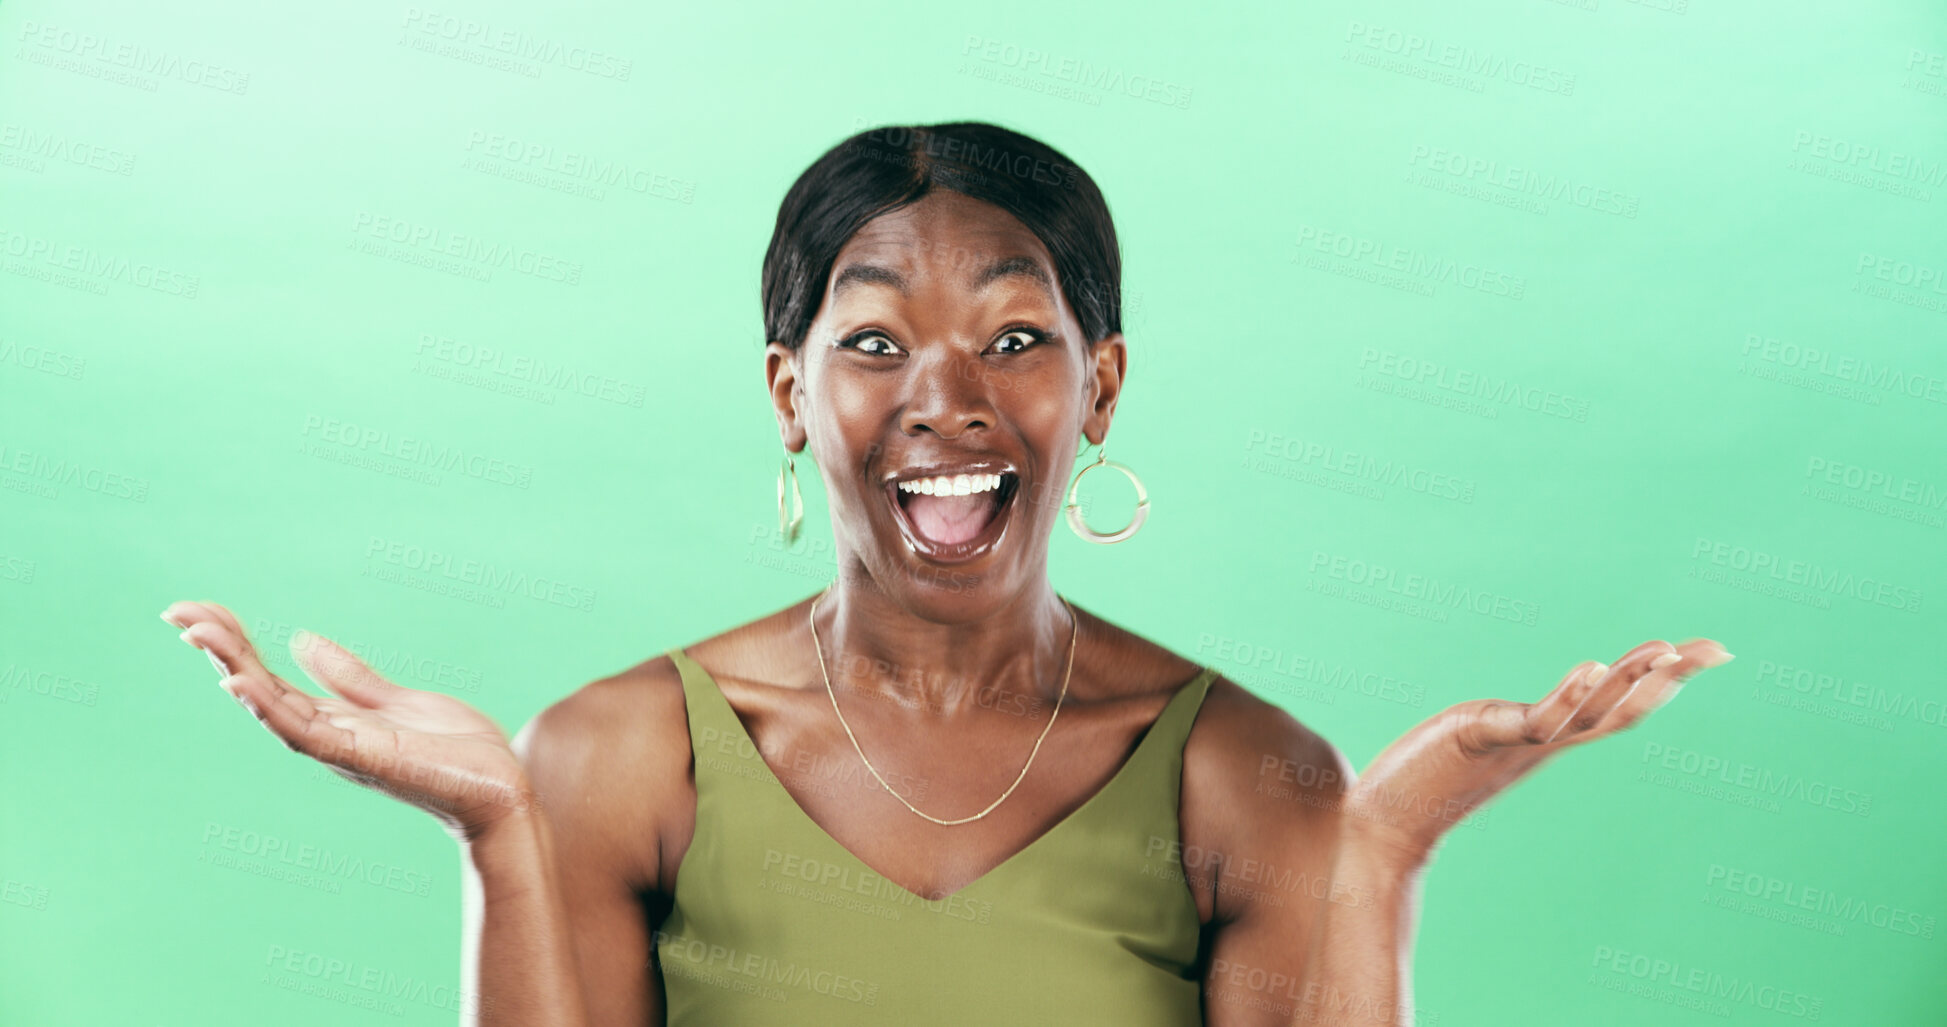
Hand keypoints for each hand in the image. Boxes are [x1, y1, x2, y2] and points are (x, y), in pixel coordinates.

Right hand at [163, 600, 535, 843]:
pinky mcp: (366, 759)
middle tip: (177, 613)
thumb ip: (352, 678)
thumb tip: (302, 640)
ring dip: (234, 671)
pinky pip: (308, 734)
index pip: (270, 679)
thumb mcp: (400, 702)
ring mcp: (343, 750)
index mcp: (335, 721)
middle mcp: (329, 738)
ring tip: (199, 634)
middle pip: (260, 690)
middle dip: (220, 652)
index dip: (235, 646)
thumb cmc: (458, 752)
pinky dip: (271, 710)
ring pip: (273, 708)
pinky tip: (242, 682)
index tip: (200, 611)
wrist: (504, 792)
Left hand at [1344, 637, 1734, 863]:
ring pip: (1586, 716)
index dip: (1663, 679)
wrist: (1382, 821)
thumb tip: (1530, 710)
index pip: (1619, 706)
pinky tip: (1590, 668)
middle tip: (1716, 649)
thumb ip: (1511, 724)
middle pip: (1620, 711)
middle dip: (1667, 678)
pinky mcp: (1480, 737)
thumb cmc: (1426, 780)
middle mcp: (1542, 743)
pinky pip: (1533, 719)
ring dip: (1625, 684)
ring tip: (1665, 653)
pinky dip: (1565, 695)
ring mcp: (1515, 743)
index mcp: (1548, 738)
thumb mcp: (1484, 738)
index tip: (1710, 650)